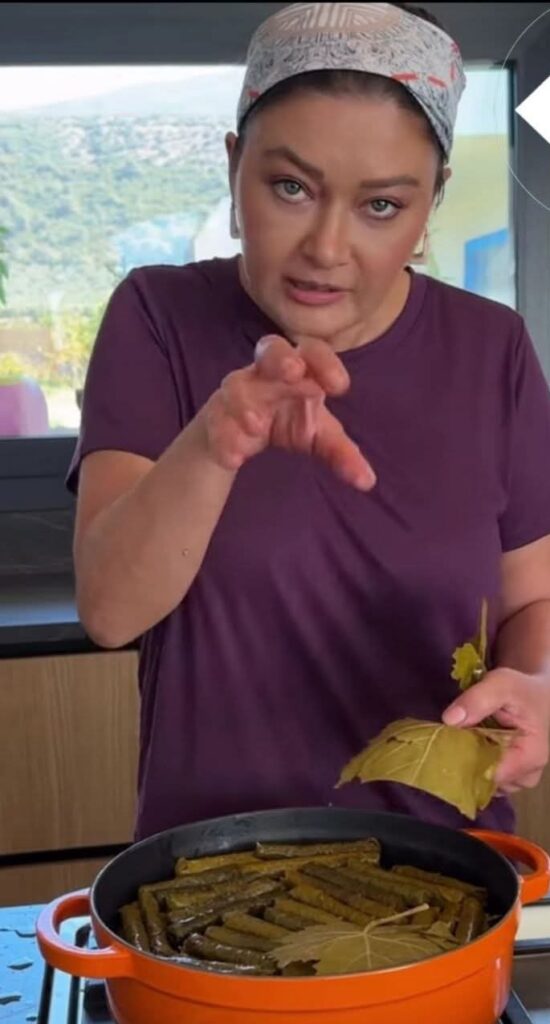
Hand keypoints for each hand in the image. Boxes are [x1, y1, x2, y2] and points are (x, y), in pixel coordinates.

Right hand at [199, 333, 375, 490]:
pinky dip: (222, 438)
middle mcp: (267, 374)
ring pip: (234, 386)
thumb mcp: (319, 437)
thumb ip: (342, 455)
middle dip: (280, 358)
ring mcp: (238, 392)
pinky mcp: (215, 415)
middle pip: (269, 349)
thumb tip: (367, 482)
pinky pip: (214, 422)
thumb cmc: (289, 420)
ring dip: (244, 403)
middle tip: (293, 371)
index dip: (326, 363)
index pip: (313, 352)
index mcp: (300, 371)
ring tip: (256, 427)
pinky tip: (233, 459)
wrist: (242, 433)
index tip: (340, 386)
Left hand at [442, 668, 549, 792]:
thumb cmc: (521, 689)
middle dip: (464, 763)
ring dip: (467, 763)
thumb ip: (478, 699)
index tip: (446, 746)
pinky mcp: (507, 774)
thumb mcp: (501, 684)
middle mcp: (527, 774)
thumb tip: (450, 719)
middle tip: (448, 740)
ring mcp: (517, 777)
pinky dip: (471, 763)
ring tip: (458, 740)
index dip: (466, 762)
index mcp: (531, 756)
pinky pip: (484, 777)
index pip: (492, 774)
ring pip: (483, 782)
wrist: (533, 692)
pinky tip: (465, 745)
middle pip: (486, 782)